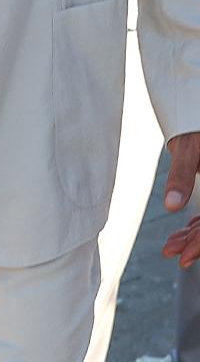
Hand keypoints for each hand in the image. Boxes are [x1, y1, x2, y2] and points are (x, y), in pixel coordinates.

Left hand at [161, 132, 199, 266]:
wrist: (194, 107)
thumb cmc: (195, 125)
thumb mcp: (189, 148)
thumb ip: (182, 175)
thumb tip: (172, 206)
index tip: (183, 258)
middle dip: (194, 244)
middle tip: (170, 254)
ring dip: (194, 236)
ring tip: (169, 247)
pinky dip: (198, 225)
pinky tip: (181, 232)